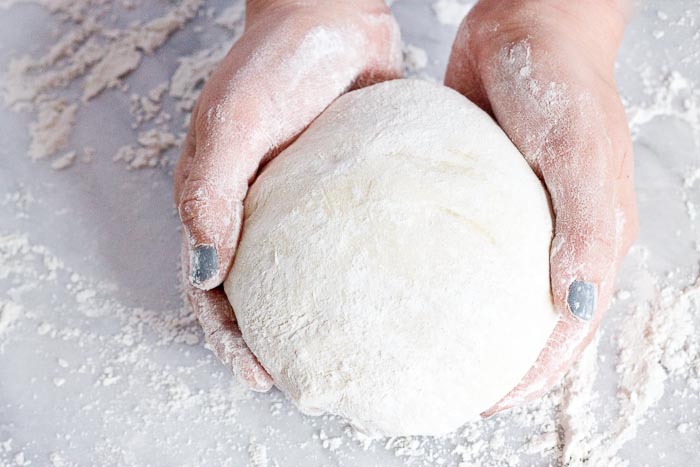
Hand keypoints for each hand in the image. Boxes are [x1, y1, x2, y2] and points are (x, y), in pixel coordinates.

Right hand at [174, 0, 401, 389]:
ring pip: (303, 278)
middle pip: (257, 293)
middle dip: (270, 343)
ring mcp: (305, 206)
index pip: (211, 286)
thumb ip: (211, 191)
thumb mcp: (232, 121)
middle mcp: (259, 212)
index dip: (227, 336)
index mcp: (221, 202)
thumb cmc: (273, 60)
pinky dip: (356, 277)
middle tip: (300, 380)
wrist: (332, 17)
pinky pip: (348, 244)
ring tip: (341, 356)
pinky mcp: (346, 194)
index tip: (257, 373)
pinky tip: (383, 298)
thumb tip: (207, 271)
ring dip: (311, 321)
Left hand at [445, 0, 637, 414]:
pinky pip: (456, 244)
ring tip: (419, 351)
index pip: (568, 328)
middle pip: (527, 319)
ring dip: (461, 324)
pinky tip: (402, 286)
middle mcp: (552, 235)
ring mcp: (511, 217)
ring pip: (489, 289)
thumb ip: (586, 229)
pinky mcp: (476, 194)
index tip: (485, 402)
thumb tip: (577, 308)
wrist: (521, 23)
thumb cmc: (561, 79)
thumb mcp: (581, 152)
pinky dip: (436, 273)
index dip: (532, 374)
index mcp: (591, 237)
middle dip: (494, 361)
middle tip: (446, 388)